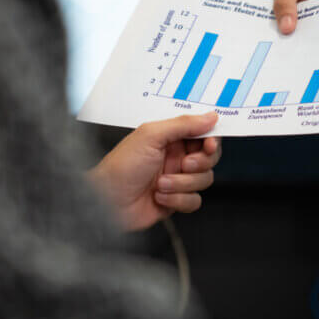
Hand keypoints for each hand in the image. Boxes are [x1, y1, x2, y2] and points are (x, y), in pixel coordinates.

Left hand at [87, 113, 221, 230]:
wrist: (107, 201)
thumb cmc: (121, 166)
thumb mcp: (151, 136)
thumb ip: (183, 124)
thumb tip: (211, 116)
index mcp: (170, 137)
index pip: (203, 134)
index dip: (211, 139)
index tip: (209, 145)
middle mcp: (176, 157)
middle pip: (210, 158)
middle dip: (200, 163)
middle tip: (183, 164)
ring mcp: (178, 179)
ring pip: (204, 180)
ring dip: (183, 183)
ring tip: (160, 184)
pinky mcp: (176, 200)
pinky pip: (195, 201)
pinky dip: (178, 200)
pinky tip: (160, 197)